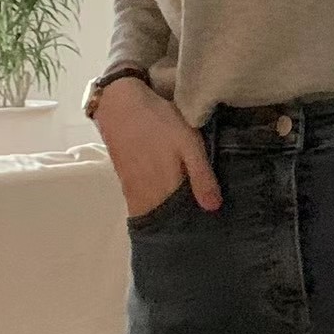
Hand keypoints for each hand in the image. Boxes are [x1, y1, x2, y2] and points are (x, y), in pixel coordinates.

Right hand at [94, 76, 221, 218]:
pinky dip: (154, 208)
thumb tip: (214, 209)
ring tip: (187, 215)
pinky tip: (166, 202)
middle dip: (181, 225)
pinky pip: (141, 205)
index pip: (181, 220)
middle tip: (201, 223)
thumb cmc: (160, 123)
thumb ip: (201, 176)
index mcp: (166, 189)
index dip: (195, 225)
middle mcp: (147, 196)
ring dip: (167, 218)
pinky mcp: (126, 182)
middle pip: (166, 220)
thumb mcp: (189, 144)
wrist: (120, 105)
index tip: (209, 227)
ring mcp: (133, 190)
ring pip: (154, 214)